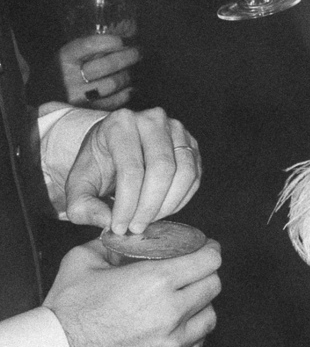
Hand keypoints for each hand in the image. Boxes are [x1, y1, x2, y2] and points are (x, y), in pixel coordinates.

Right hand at [45, 238, 221, 346]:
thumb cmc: (66, 312)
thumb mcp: (83, 261)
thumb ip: (111, 244)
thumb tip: (126, 237)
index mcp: (155, 282)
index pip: (208, 261)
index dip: (209, 251)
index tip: (206, 249)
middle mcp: (170, 314)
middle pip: (213, 286)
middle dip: (205, 275)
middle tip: (192, 274)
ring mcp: (171, 345)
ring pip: (208, 318)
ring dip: (199, 307)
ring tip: (183, 302)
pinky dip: (189, 336)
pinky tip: (172, 329)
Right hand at [57, 33, 139, 109]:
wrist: (44, 102)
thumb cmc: (62, 74)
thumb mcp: (69, 57)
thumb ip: (90, 49)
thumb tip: (124, 38)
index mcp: (64, 59)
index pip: (90, 45)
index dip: (110, 41)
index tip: (123, 40)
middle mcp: (69, 78)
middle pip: (107, 65)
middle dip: (128, 56)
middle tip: (138, 52)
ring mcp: (78, 96)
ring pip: (113, 83)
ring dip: (127, 75)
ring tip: (132, 71)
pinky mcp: (87, 111)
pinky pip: (114, 101)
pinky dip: (126, 93)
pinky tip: (129, 88)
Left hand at [63, 108, 200, 231]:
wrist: (112, 148)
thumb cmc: (97, 166)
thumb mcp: (78, 186)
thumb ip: (83, 206)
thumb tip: (108, 221)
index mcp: (120, 123)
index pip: (131, 169)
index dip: (127, 204)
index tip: (120, 227)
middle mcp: (152, 119)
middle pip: (162, 169)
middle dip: (149, 206)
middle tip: (136, 227)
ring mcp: (176, 129)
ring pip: (184, 172)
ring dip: (167, 205)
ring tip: (148, 219)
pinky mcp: (190, 144)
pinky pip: (194, 176)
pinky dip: (180, 200)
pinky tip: (161, 210)